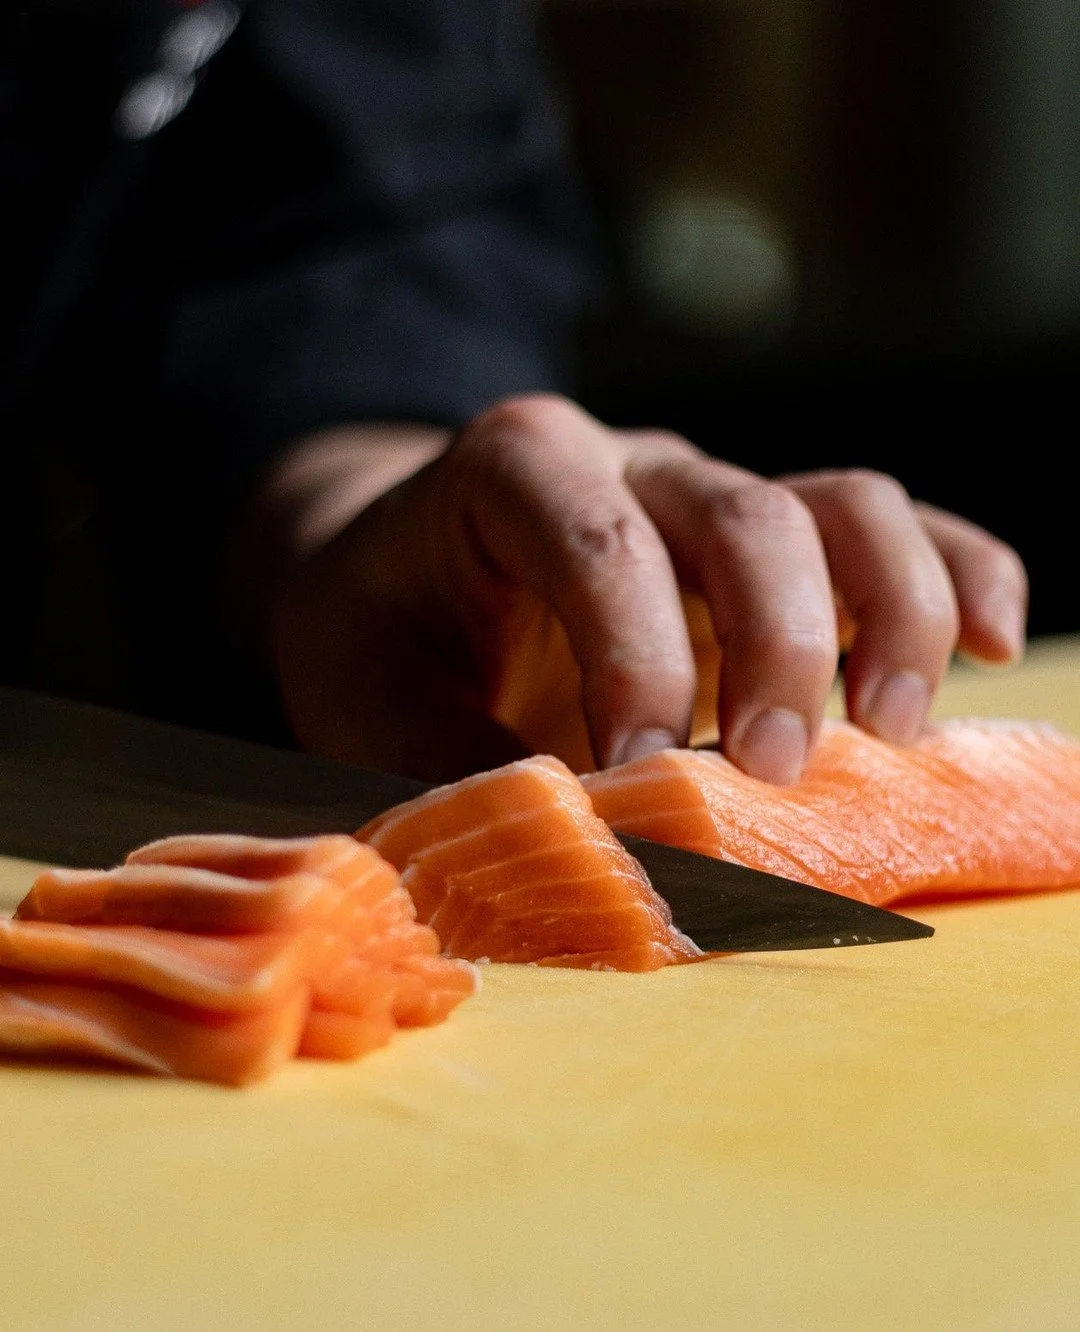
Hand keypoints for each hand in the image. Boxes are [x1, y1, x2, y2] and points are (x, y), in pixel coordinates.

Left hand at [252, 395, 1026, 781]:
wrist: (394, 565)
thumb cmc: (373, 630)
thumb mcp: (363, 698)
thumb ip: (454, 766)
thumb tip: (572, 850)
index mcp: (515, 471)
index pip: (599, 538)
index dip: (636, 655)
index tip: (641, 775)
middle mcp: (632, 462)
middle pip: (747, 514)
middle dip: (779, 648)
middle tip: (777, 778)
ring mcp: (711, 494)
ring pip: (842, 505)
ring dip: (890, 614)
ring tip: (891, 735)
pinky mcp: (769, 540)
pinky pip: (892, 526)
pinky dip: (957, 573)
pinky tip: (990, 647)